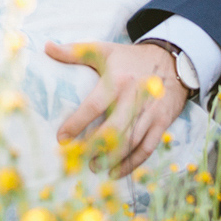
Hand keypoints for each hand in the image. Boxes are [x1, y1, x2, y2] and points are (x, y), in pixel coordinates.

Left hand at [46, 40, 187, 177]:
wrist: (172, 61)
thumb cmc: (131, 58)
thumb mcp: (104, 50)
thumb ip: (75, 51)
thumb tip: (47, 47)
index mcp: (118, 80)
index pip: (95, 105)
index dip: (77, 123)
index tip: (61, 138)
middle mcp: (135, 98)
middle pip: (114, 128)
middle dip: (95, 146)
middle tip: (78, 158)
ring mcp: (150, 112)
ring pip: (131, 141)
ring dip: (112, 158)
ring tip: (94, 167)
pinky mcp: (162, 122)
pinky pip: (147, 147)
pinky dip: (132, 163)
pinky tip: (116, 172)